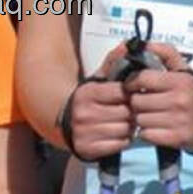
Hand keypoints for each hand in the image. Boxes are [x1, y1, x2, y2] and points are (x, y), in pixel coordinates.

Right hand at [65, 41, 137, 159]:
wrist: (60, 120)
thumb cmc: (87, 99)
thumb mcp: (97, 79)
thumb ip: (113, 62)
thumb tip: (128, 45)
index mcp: (88, 92)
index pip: (122, 92)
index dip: (131, 94)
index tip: (131, 95)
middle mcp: (84, 112)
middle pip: (126, 113)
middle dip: (132, 111)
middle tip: (131, 110)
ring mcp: (85, 132)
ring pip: (124, 129)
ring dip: (129, 127)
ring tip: (126, 122)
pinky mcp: (87, 148)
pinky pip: (119, 144)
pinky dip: (123, 140)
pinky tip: (118, 133)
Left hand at [124, 41, 192, 152]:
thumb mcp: (184, 70)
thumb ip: (165, 53)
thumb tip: (144, 44)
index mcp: (179, 81)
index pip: (141, 78)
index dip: (132, 82)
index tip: (133, 86)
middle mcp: (179, 100)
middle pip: (137, 101)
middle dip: (136, 102)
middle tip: (142, 103)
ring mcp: (178, 121)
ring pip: (140, 119)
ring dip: (140, 118)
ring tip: (149, 115)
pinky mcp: (178, 138)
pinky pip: (147, 135)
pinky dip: (147, 132)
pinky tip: (154, 127)